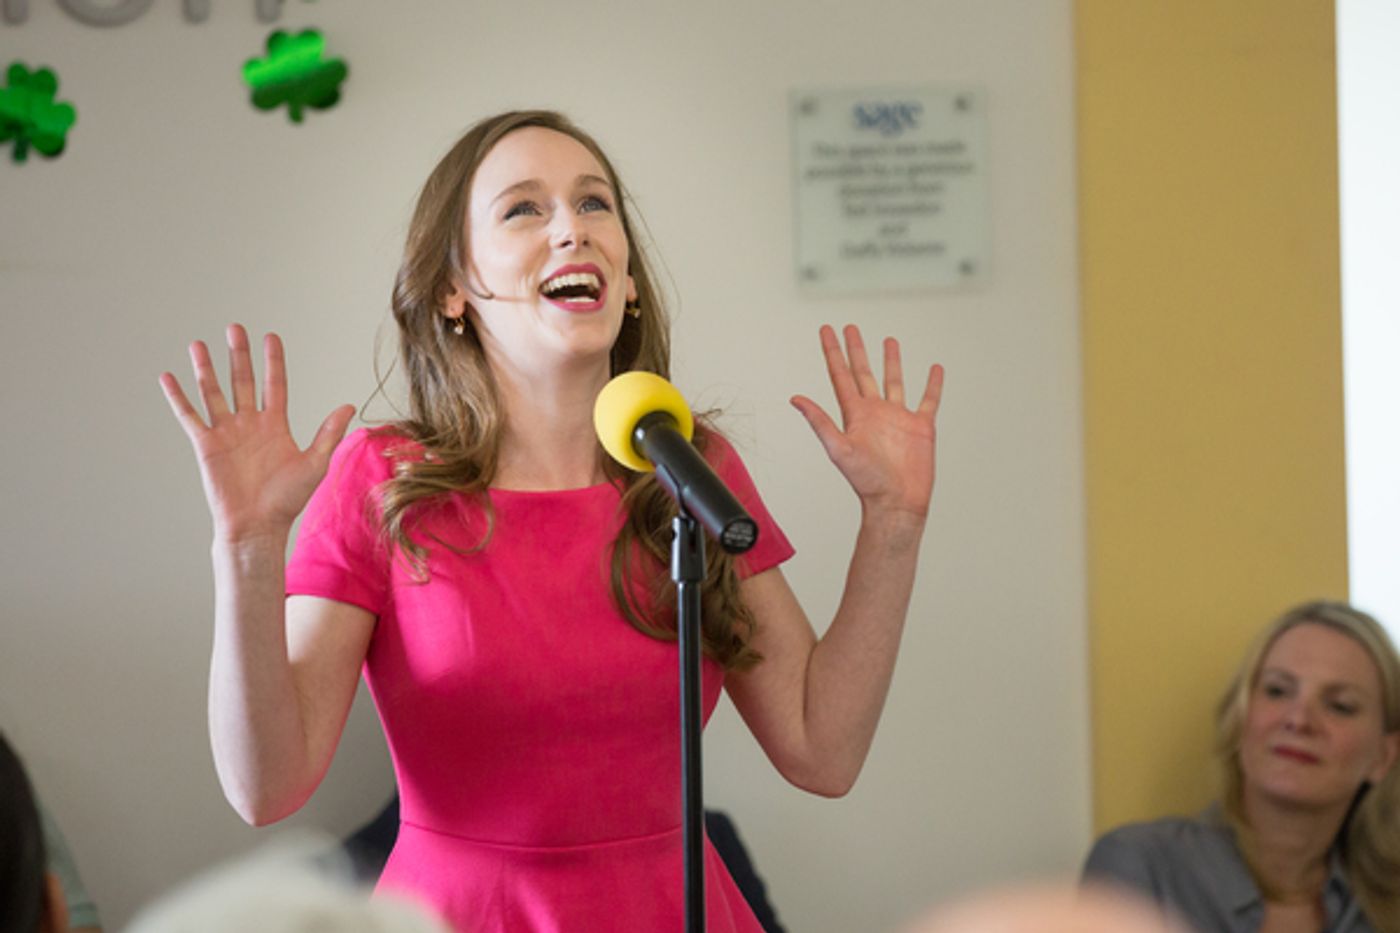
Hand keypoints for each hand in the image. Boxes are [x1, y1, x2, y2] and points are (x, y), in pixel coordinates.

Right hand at [159, 324, 354, 541]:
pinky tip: (168, 377)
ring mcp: (226, 433)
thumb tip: (349, 406)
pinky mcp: (206, 445)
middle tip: (234, 327)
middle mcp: (249, 424)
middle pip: (243, 381)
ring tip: (198, 344)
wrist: (258, 525)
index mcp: (275, 426)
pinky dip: (178, 397)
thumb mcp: (315, 463)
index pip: (274, 385)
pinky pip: (189, 416)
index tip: (271, 336)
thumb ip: (329, 433)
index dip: (273, 361)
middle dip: (239, 355)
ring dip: (206, 369)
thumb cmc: (287, 500)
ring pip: (213, 393)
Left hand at [790, 324, 943, 519]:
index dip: (833, 352)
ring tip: (888, 341)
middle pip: (864, 372)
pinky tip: (934, 370)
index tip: (827, 330)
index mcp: (855, 414)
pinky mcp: (921, 427)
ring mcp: (898, 418)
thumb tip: (795, 399)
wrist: (896, 502)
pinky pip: (929, 400)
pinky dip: (932, 384)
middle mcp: (875, 412)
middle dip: (857, 350)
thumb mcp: (839, 449)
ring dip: (891, 361)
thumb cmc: (867, 482)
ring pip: (894, 381)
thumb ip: (819, 422)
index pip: (840, 375)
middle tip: (850, 328)